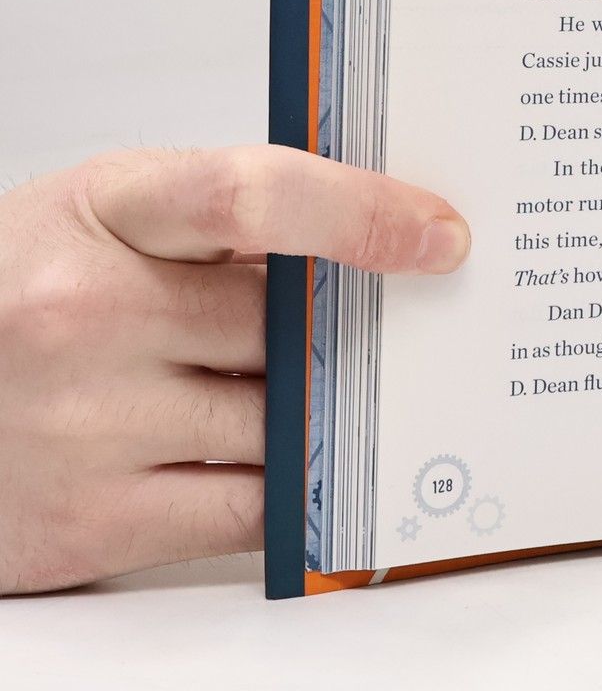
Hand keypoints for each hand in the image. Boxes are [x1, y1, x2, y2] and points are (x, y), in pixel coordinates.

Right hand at [0, 145, 468, 593]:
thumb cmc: (19, 287)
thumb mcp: (108, 214)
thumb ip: (226, 219)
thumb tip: (375, 234)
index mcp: (107, 210)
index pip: (254, 195)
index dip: (362, 212)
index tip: (441, 235)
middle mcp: (86, 313)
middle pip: (284, 322)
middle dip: (351, 329)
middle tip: (411, 324)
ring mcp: (86, 424)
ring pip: (281, 418)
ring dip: (324, 407)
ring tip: (340, 387)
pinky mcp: (88, 524)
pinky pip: (250, 509)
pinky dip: (299, 487)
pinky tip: (317, 463)